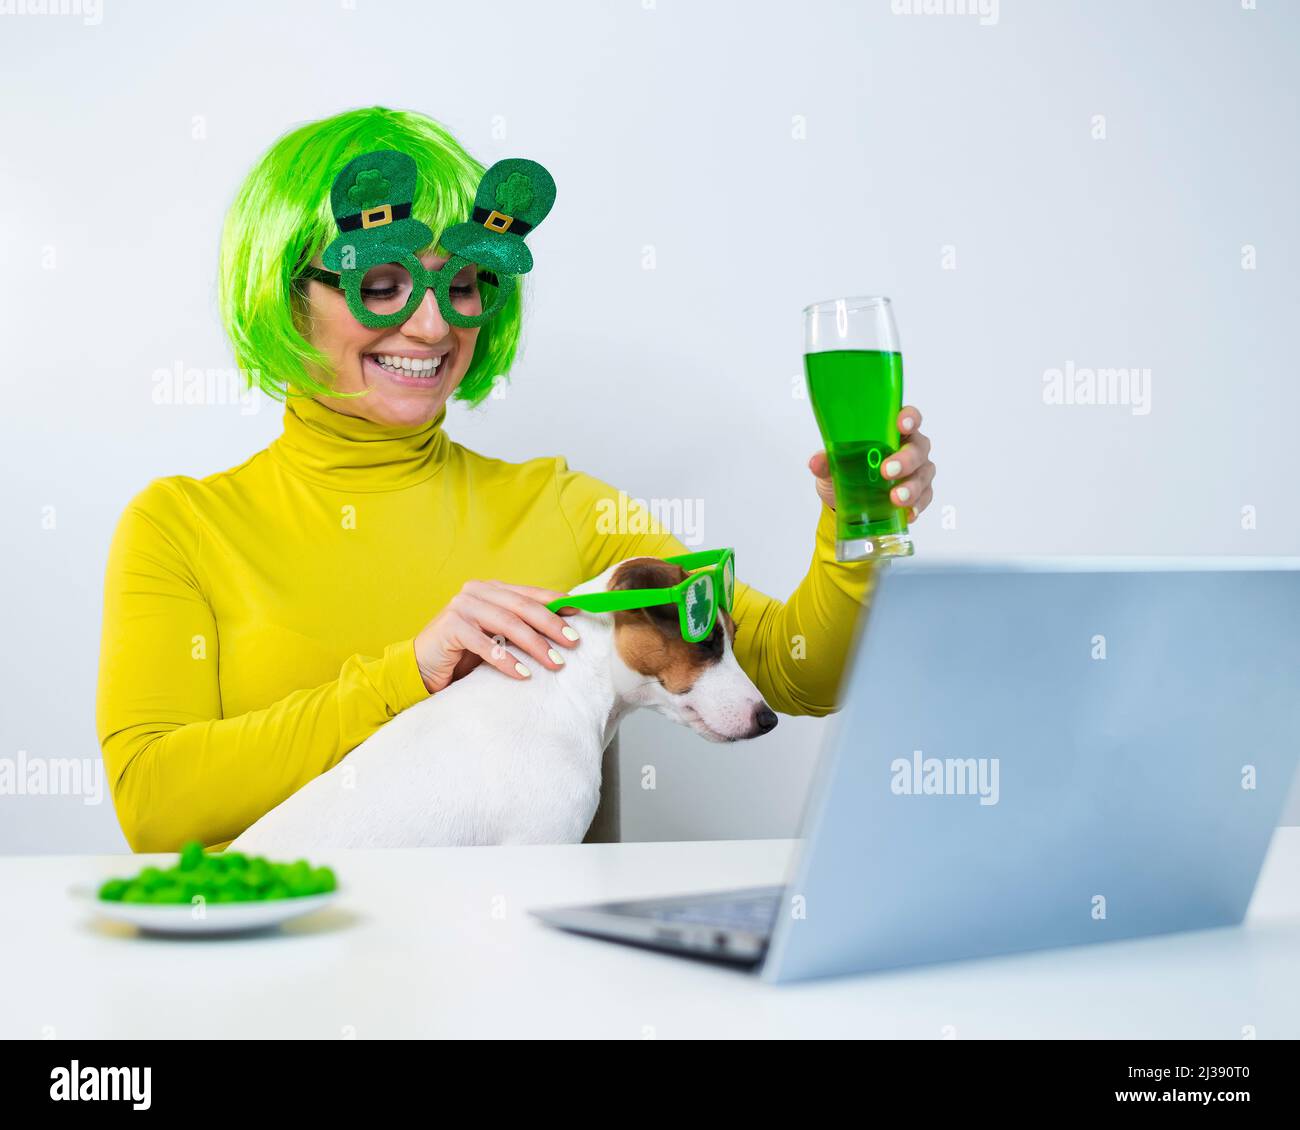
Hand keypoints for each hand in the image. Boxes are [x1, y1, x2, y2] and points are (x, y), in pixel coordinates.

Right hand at [413, 580, 580, 693]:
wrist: (422, 667)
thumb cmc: (465, 653)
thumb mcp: (496, 636)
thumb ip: (520, 626)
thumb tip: (564, 628)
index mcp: (492, 589)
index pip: (530, 594)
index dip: (557, 603)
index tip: (581, 615)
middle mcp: (477, 592)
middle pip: (523, 607)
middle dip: (552, 625)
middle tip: (573, 643)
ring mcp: (462, 607)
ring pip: (507, 623)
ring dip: (535, 644)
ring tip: (555, 662)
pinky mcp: (451, 626)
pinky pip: (485, 644)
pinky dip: (506, 660)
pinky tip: (523, 674)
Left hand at [808, 406, 935, 522]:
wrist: (846, 503)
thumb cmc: (846, 471)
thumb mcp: (832, 465)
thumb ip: (826, 461)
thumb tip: (815, 462)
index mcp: (891, 431)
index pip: (908, 417)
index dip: (909, 418)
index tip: (901, 425)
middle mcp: (909, 447)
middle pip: (918, 448)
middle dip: (905, 460)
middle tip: (886, 471)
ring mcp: (917, 470)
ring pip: (923, 474)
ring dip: (911, 487)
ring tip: (895, 498)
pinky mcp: (919, 493)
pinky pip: (924, 497)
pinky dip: (917, 505)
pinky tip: (908, 513)